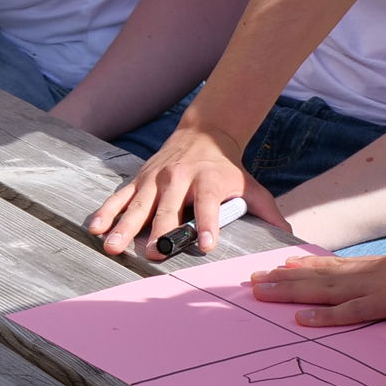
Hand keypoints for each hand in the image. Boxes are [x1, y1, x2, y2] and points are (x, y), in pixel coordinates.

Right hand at [86, 121, 267, 256]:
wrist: (204, 132)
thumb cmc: (227, 168)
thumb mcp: (251, 185)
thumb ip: (267, 212)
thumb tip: (289, 237)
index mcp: (208, 181)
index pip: (208, 206)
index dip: (207, 225)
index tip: (205, 245)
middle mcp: (179, 178)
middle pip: (168, 209)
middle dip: (161, 231)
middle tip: (154, 254)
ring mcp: (155, 178)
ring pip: (138, 205)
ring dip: (125, 227)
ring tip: (113, 247)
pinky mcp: (139, 179)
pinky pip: (120, 196)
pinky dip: (107, 212)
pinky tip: (96, 228)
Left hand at [248, 249, 385, 328]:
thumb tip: (377, 301)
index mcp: (385, 265)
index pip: (336, 265)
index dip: (303, 266)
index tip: (275, 268)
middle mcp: (380, 267)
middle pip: (324, 274)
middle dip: (285, 278)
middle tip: (252, 282)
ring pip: (330, 288)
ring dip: (293, 292)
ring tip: (262, 294)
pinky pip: (356, 311)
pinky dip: (328, 315)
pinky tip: (303, 319)